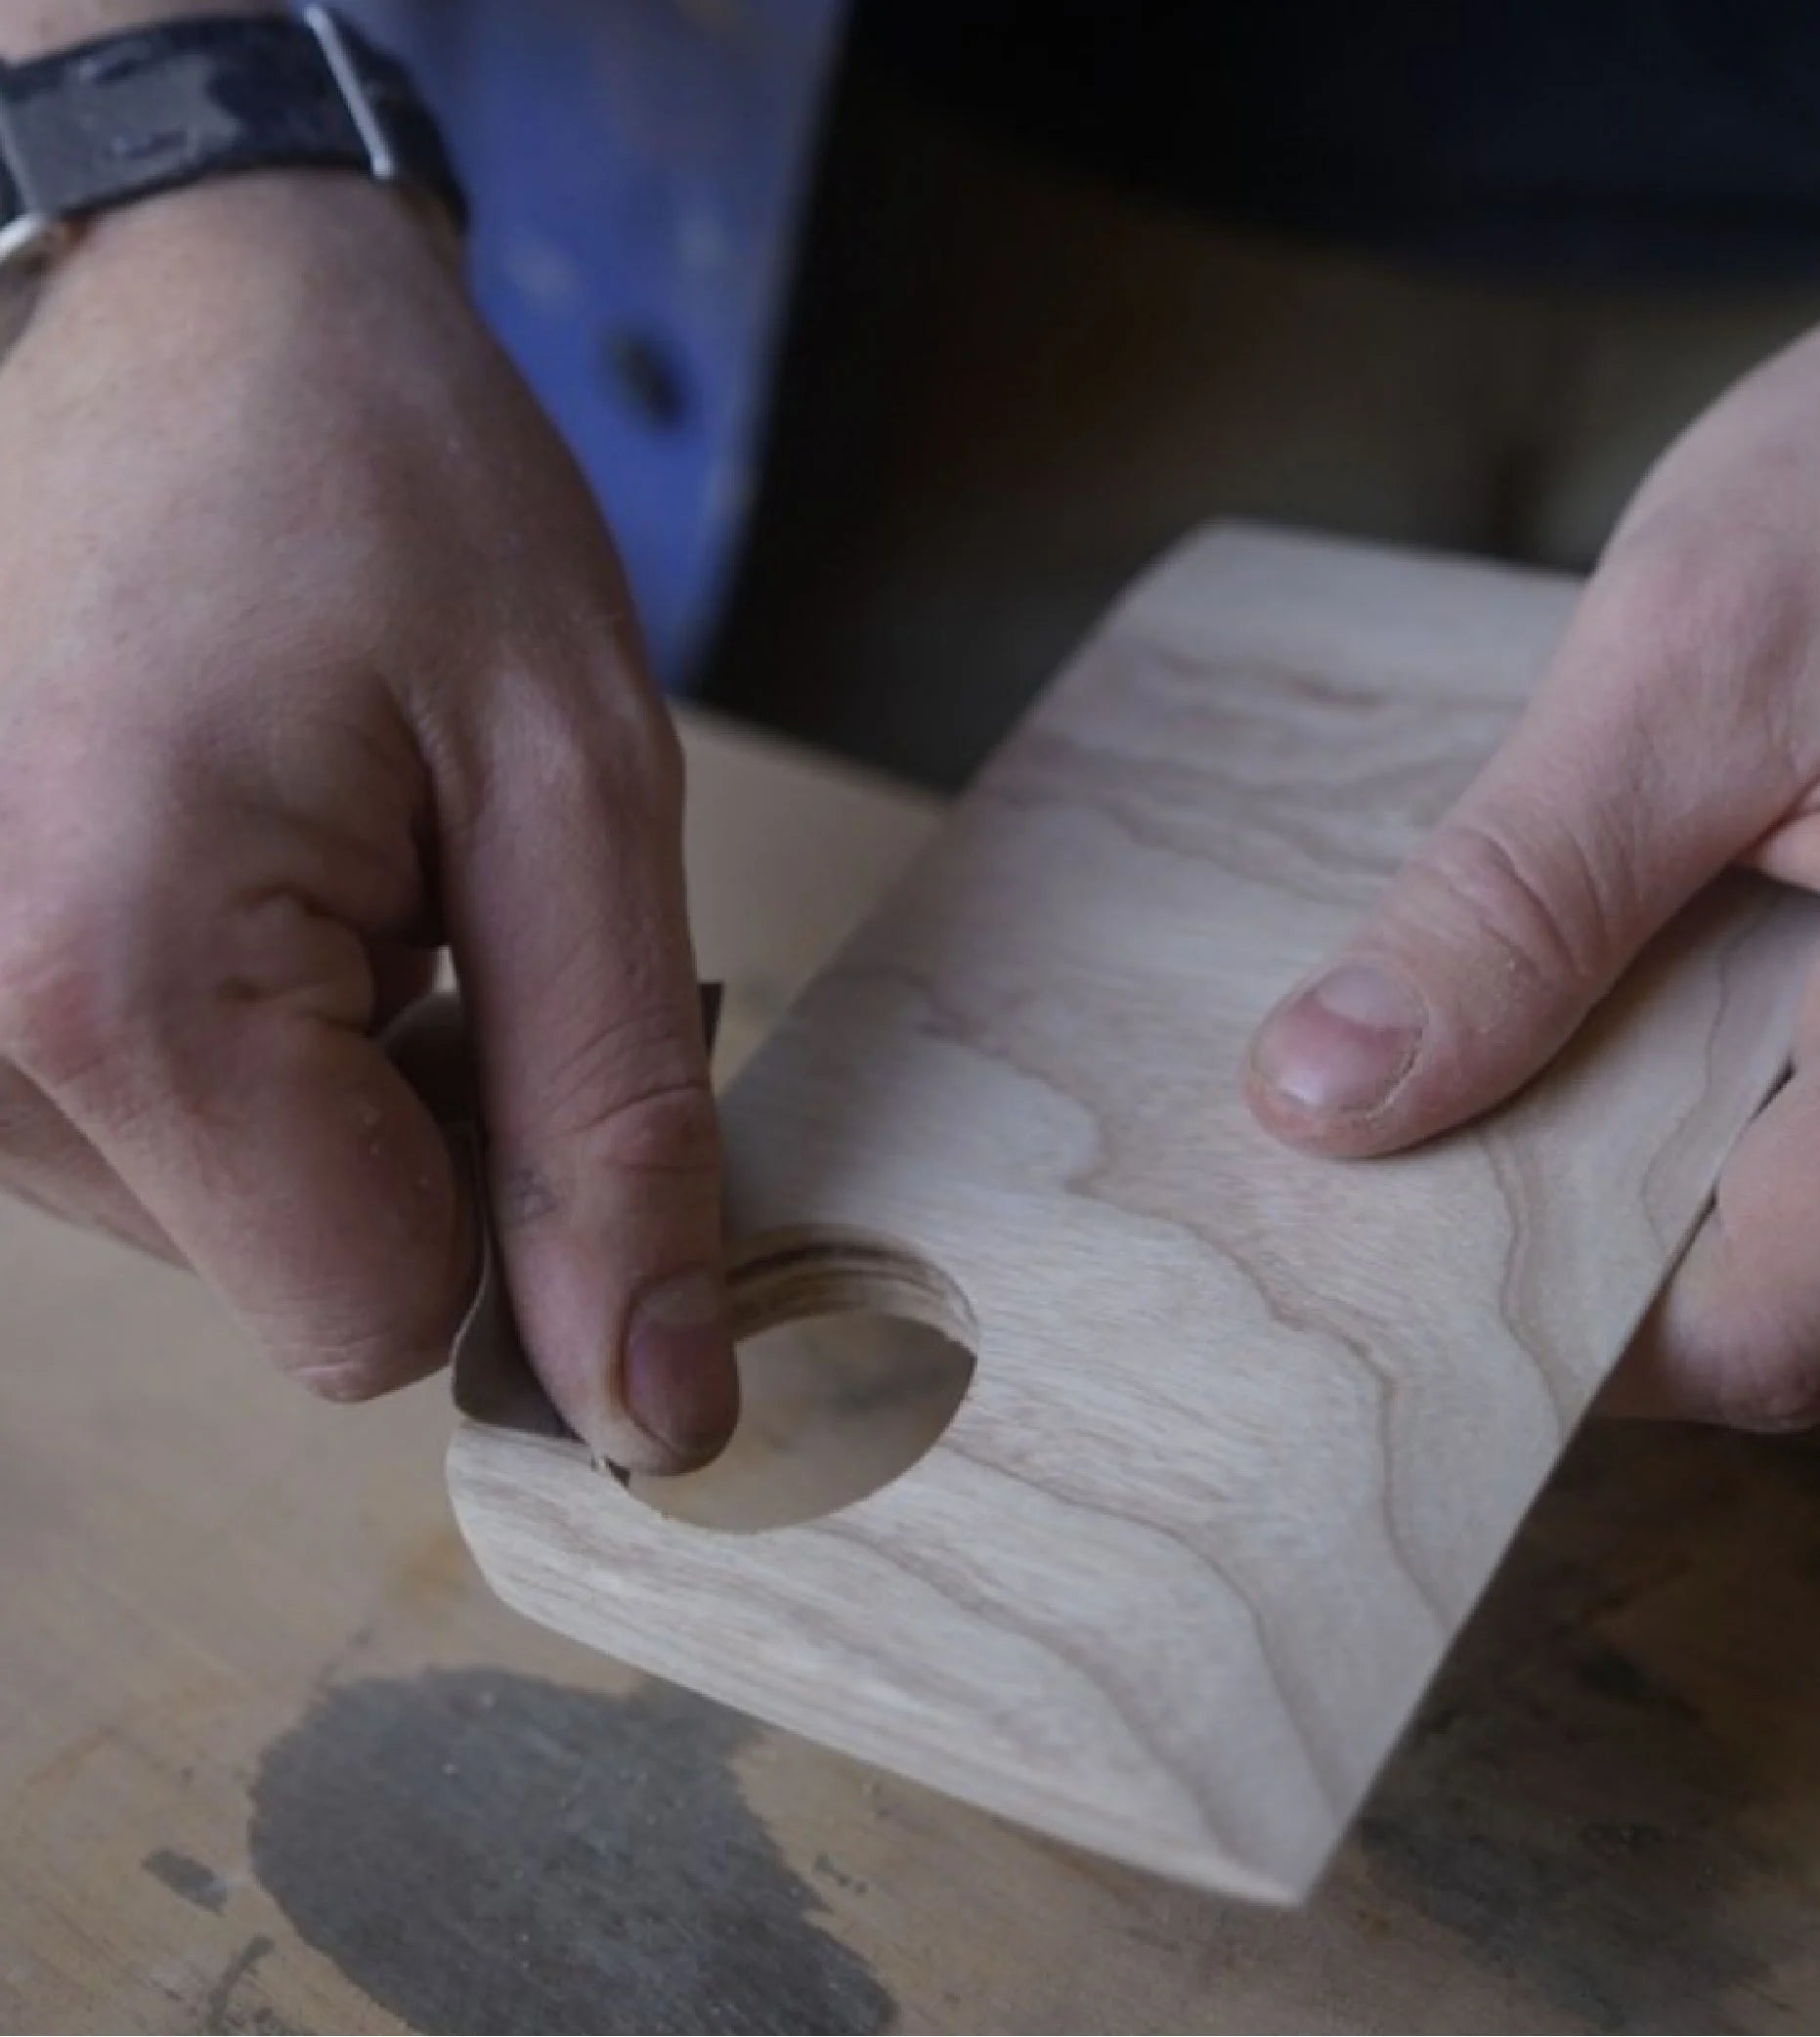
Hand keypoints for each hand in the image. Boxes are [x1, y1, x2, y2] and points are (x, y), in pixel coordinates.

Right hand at [0, 175, 734, 1469]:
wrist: (208, 315)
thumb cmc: (398, 502)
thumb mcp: (579, 798)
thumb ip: (613, 1128)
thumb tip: (651, 1411)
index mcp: (116, 997)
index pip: (371, 1318)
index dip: (514, 1206)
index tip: (530, 1005)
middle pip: (308, 1270)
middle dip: (434, 1123)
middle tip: (443, 893)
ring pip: (245, 1213)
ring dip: (352, 1076)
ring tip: (353, 859)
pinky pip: (174, 1138)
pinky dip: (269, 1047)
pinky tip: (267, 873)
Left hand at [1247, 148, 1819, 1429]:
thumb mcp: (1698, 653)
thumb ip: (1516, 892)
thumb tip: (1324, 1095)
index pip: (1769, 1328)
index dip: (1555, 1338)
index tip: (1377, 1258)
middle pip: (1766, 1299)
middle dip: (1552, 1260)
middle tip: (1359, 1175)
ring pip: (1779, 1229)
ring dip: (1595, 1182)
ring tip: (1429, 1092)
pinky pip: (1799, 1136)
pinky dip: (1655, 1106)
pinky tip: (1546, 1029)